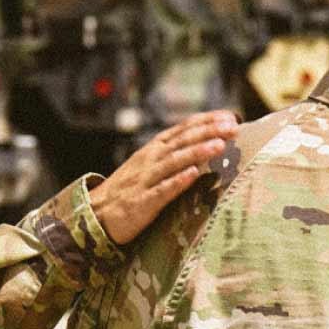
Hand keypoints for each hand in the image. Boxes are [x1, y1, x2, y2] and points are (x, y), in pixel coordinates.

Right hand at [89, 111, 238, 244]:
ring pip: (174, 161)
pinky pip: (162, 190)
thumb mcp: (150, 164)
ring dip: (197, 152)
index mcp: (155, 148)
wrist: (97, 213)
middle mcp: (151, 159)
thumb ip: (175, 153)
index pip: (184, 128)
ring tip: (219, 145)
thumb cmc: (131, 188)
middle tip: (232, 126)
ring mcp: (146, 179)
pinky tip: (193, 175)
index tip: (231, 116)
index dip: (207, 121)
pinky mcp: (143, 201)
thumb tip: (207, 142)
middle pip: (183, 140)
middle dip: (209, 131)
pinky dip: (177, 181)